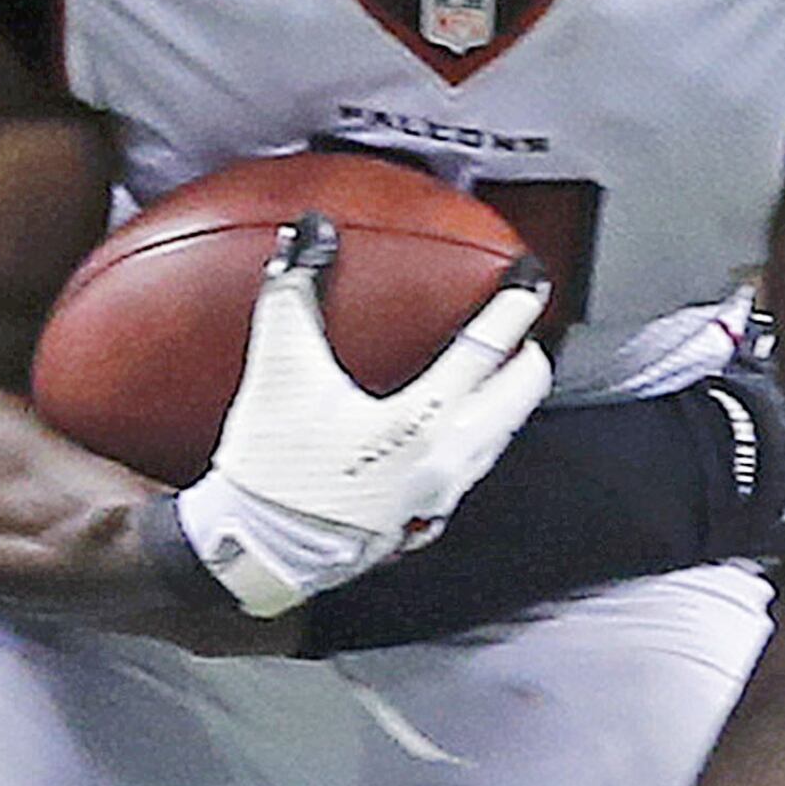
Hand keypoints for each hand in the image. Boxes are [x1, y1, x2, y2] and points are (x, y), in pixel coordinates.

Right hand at [170, 217, 555, 617]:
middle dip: (528, 357)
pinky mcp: (418, 525)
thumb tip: (310, 233)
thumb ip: (294, 293)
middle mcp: (445, 461)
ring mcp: (437, 499)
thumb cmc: (270, 468)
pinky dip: (472, 443)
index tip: (531, 278)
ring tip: (493, 378)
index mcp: (423, 420)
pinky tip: (448, 435)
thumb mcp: (279, 371)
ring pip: (499, 439)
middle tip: (522, 332)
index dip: (515, 304)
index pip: (488, 347)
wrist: (253, 552)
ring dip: (504, 403)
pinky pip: (465, 474)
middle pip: (519, 398)